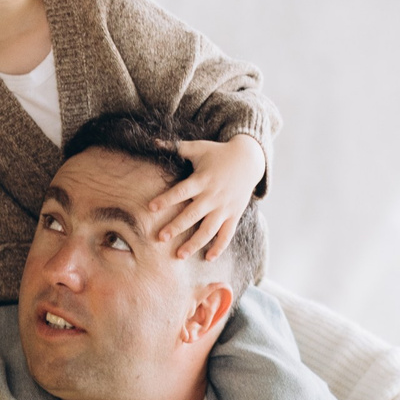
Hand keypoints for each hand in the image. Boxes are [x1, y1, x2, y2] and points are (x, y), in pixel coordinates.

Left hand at [146, 135, 264, 260]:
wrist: (249, 159)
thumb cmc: (218, 153)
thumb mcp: (198, 147)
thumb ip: (176, 147)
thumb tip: (153, 142)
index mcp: (202, 180)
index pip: (181, 191)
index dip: (166, 199)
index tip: (151, 208)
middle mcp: (213, 196)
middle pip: (192, 214)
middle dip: (176, 227)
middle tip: (160, 238)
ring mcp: (224, 207)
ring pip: (208, 230)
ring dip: (194, 243)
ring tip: (179, 254)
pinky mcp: (234, 215)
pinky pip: (227, 234)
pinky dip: (219, 247)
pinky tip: (208, 258)